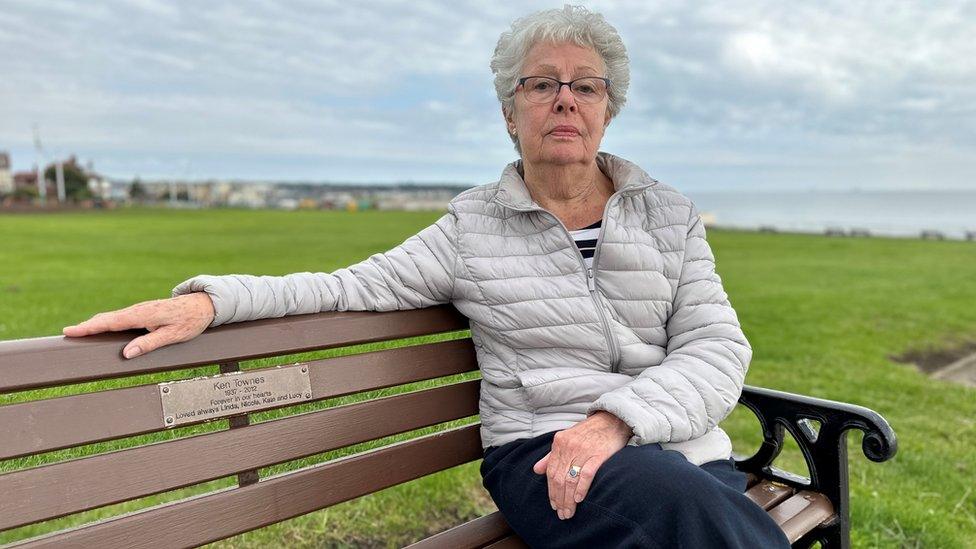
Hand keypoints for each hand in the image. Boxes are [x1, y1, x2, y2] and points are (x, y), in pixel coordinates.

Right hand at [62, 292, 215, 358]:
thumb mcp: (172, 335)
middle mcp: (139, 310)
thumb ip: (150, 343)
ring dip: (96, 323)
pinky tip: (102, 327)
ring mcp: (141, 310)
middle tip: (67, 333)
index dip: (89, 327)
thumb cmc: (191, 320)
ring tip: (78, 331)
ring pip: (114, 317)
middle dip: (87, 325)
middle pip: (107, 318)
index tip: (71, 330)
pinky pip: (121, 317)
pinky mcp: (145, 312)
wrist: (204, 304)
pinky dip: (107, 321)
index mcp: (143, 315)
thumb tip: (127, 353)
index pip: (110, 322)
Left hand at [532, 410, 632, 520]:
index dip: (551, 491)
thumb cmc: (589, 432)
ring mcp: (583, 450)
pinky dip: (581, 488)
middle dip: (559, 499)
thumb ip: (551, 455)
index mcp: (559, 442)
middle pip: (559, 478)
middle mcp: (569, 446)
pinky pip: (586, 474)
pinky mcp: (598, 454)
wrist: (612, 420)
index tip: (553, 504)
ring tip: (569, 512)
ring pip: (571, 479)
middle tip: (561, 513)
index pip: (551, 472)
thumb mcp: (567, 439)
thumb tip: (536, 470)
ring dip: (568, 499)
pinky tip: (579, 499)